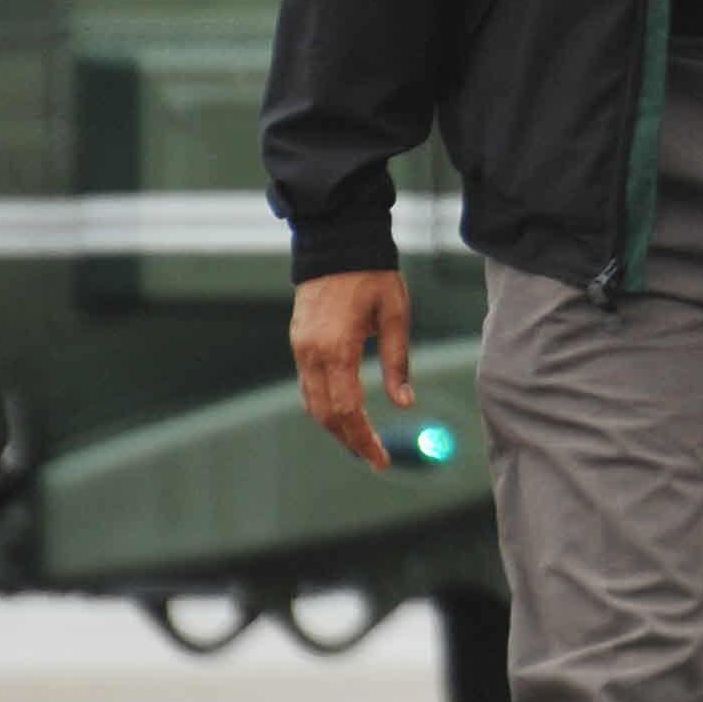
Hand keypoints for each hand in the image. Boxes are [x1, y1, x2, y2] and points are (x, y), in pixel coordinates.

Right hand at [290, 270, 413, 470]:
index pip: (348, 410)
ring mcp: (300, 347)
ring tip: (362, 441)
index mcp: (337, 348)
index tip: (381, 459)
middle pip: (325, 414)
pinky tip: (344, 413)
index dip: (364, 439)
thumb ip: (398, 362)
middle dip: (349, 440)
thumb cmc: (372, 276)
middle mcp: (311, 352)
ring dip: (335, 426)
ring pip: (311, 403)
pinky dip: (325, 405)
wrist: (336, 242)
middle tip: (374, 457)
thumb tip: (405, 404)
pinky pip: (307, 385)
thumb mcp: (395, 316)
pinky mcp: (297, 341)